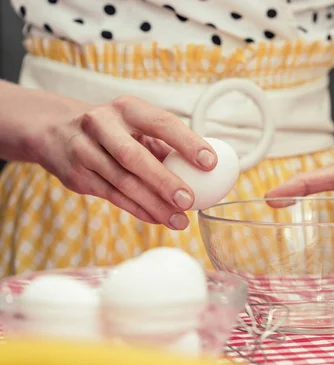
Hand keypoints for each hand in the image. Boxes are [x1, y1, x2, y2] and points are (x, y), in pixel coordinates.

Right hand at [34, 96, 216, 229]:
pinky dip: (138, 210)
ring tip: (180, 220)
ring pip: (123, 183)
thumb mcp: (136, 126)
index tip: (210, 163)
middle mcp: (101, 125)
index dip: (187, 142)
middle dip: (165, 181)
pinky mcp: (76, 175)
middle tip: (190, 201)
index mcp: (126, 108)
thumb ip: (166, 145)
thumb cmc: (115, 131)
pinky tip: (158, 219)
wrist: (55, 131)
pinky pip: (113, 197)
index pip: (162, 123)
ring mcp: (84, 150)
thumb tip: (208, 170)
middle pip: (135, 157)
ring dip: (154, 205)